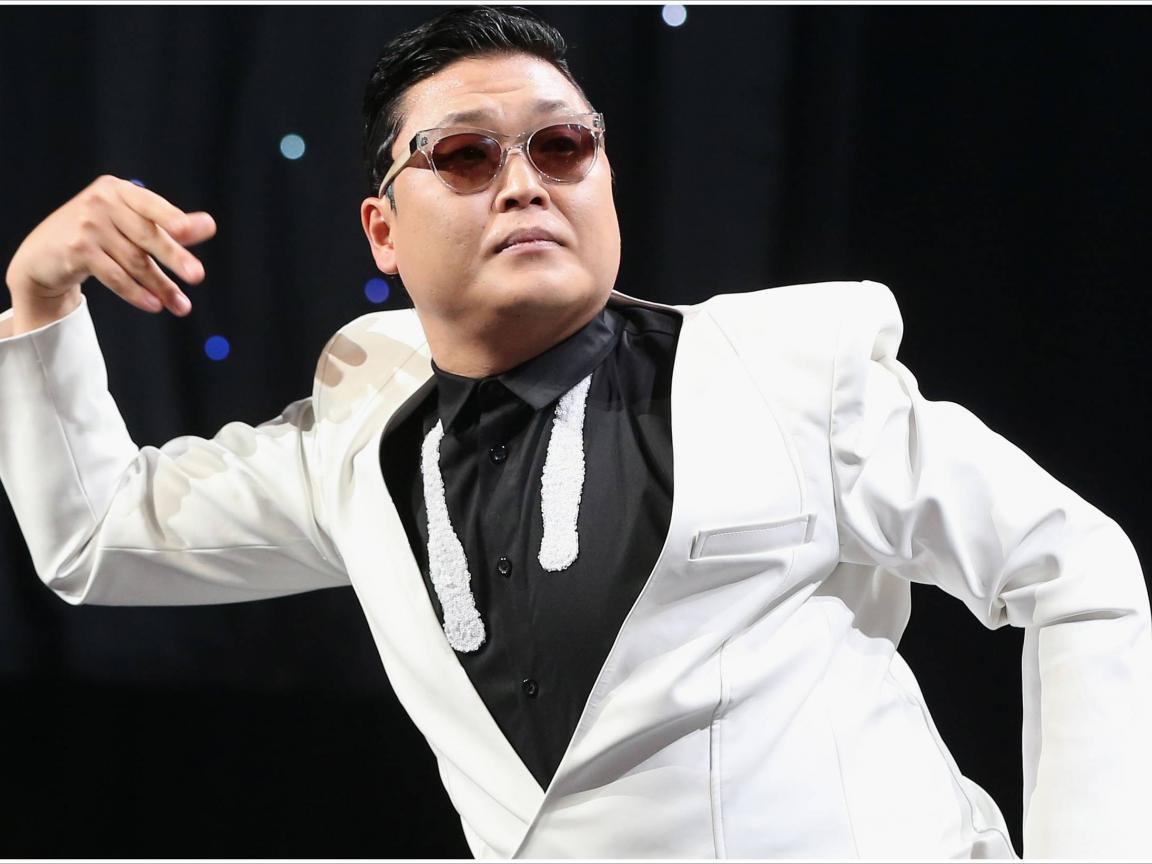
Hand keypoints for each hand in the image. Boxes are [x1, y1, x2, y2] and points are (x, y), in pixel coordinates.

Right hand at [5, 175, 216, 330]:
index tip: (191, 232)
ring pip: (134, 261)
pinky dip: (137, 293)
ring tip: (181, 306)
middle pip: (147, 235)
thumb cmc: (98, 235)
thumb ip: (166, 224)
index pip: (151, 205)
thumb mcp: (129, 223)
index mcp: (119, 190)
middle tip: (198, 276)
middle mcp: (101, 202)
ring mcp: (86, 225)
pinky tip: (155, 305)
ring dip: (161, 286)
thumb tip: (208, 225)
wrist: (44, 253)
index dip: (172, 218)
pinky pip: (115, 277)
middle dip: (175, 258)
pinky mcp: (77, 250)